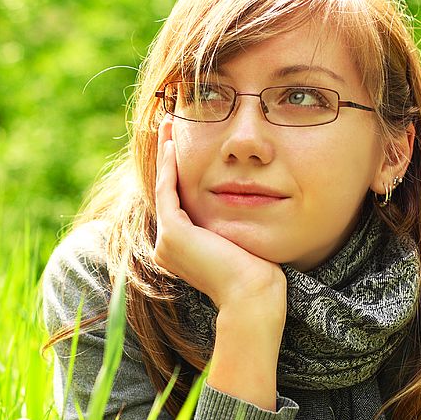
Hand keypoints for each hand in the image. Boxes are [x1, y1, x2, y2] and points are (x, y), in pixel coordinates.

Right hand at [153, 118, 285, 313]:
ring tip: (168, 125)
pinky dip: (169, 166)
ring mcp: (166, 242)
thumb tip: (245, 200)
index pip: (176, 203)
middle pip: (166, 191)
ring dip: (165, 154)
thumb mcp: (239, 240)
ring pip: (163, 187)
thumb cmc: (257, 273)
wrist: (253, 294)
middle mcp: (166, 248)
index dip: (176, 172)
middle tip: (169, 126)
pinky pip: (167, 190)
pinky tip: (173, 144)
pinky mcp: (173, 233)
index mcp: (180, 251)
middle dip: (167, 156)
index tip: (181, 146)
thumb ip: (230, 223)